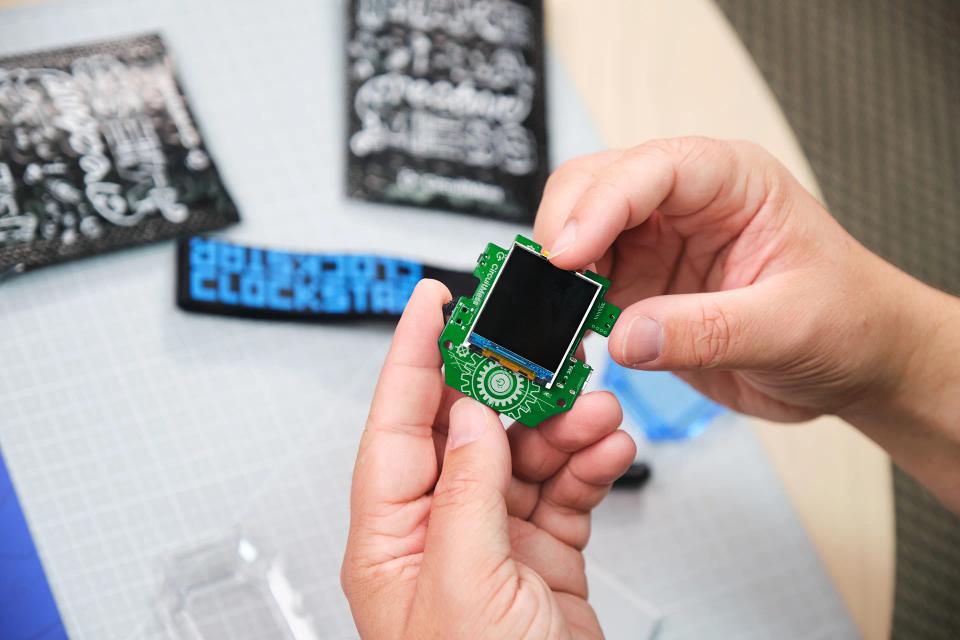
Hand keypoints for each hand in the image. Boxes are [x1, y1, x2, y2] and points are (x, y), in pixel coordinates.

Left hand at [341, 280, 635, 638]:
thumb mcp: (464, 585)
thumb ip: (466, 489)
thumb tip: (471, 412)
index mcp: (392, 537)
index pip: (396, 424)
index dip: (413, 355)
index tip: (433, 301)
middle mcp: (438, 532)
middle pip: (468, 429)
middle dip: (511, 386)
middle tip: (544, 349)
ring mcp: (494, 541)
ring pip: (524, 453)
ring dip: (563, 426)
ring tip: (596, 414)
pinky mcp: (544, 554)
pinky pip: (564, 488)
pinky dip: (589, 464)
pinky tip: (607, 451)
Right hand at [534, 136, 932, 421]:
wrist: (856, 363)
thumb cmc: (847, 320)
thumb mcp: (788, 325)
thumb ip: (708, 331)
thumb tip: (626, 338)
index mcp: (730, 182)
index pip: (649, 169)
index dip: (599, 205)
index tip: (567, 256)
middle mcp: (683, 204)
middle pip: (592, 186)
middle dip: (562, 232)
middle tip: (550, 288)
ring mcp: (655, 245)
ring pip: (576, 235)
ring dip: (557, 276)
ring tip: (556, 321)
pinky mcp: (640, 288)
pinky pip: (584, 290)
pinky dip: (566, 312)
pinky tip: (570, 340)